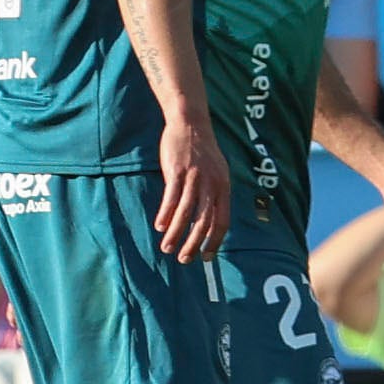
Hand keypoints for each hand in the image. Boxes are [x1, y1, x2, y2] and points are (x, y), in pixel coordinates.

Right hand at [153, 109, 229, 262]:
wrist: (190, 124)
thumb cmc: (202, 150)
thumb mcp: (217, 172)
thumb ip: (215, 193)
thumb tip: (209, 218)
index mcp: (224, 187)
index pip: (222, 221)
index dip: (214, 241)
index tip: (206, 257)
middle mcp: (212, 185)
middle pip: (204, 222)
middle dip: (194, 244)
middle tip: (184, 259)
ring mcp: (195, 178)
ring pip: (186, 213)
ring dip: (175, 233)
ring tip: (167, 248)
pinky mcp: (177, 171)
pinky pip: (171, 198)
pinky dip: (165, 214)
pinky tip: (159, 226)